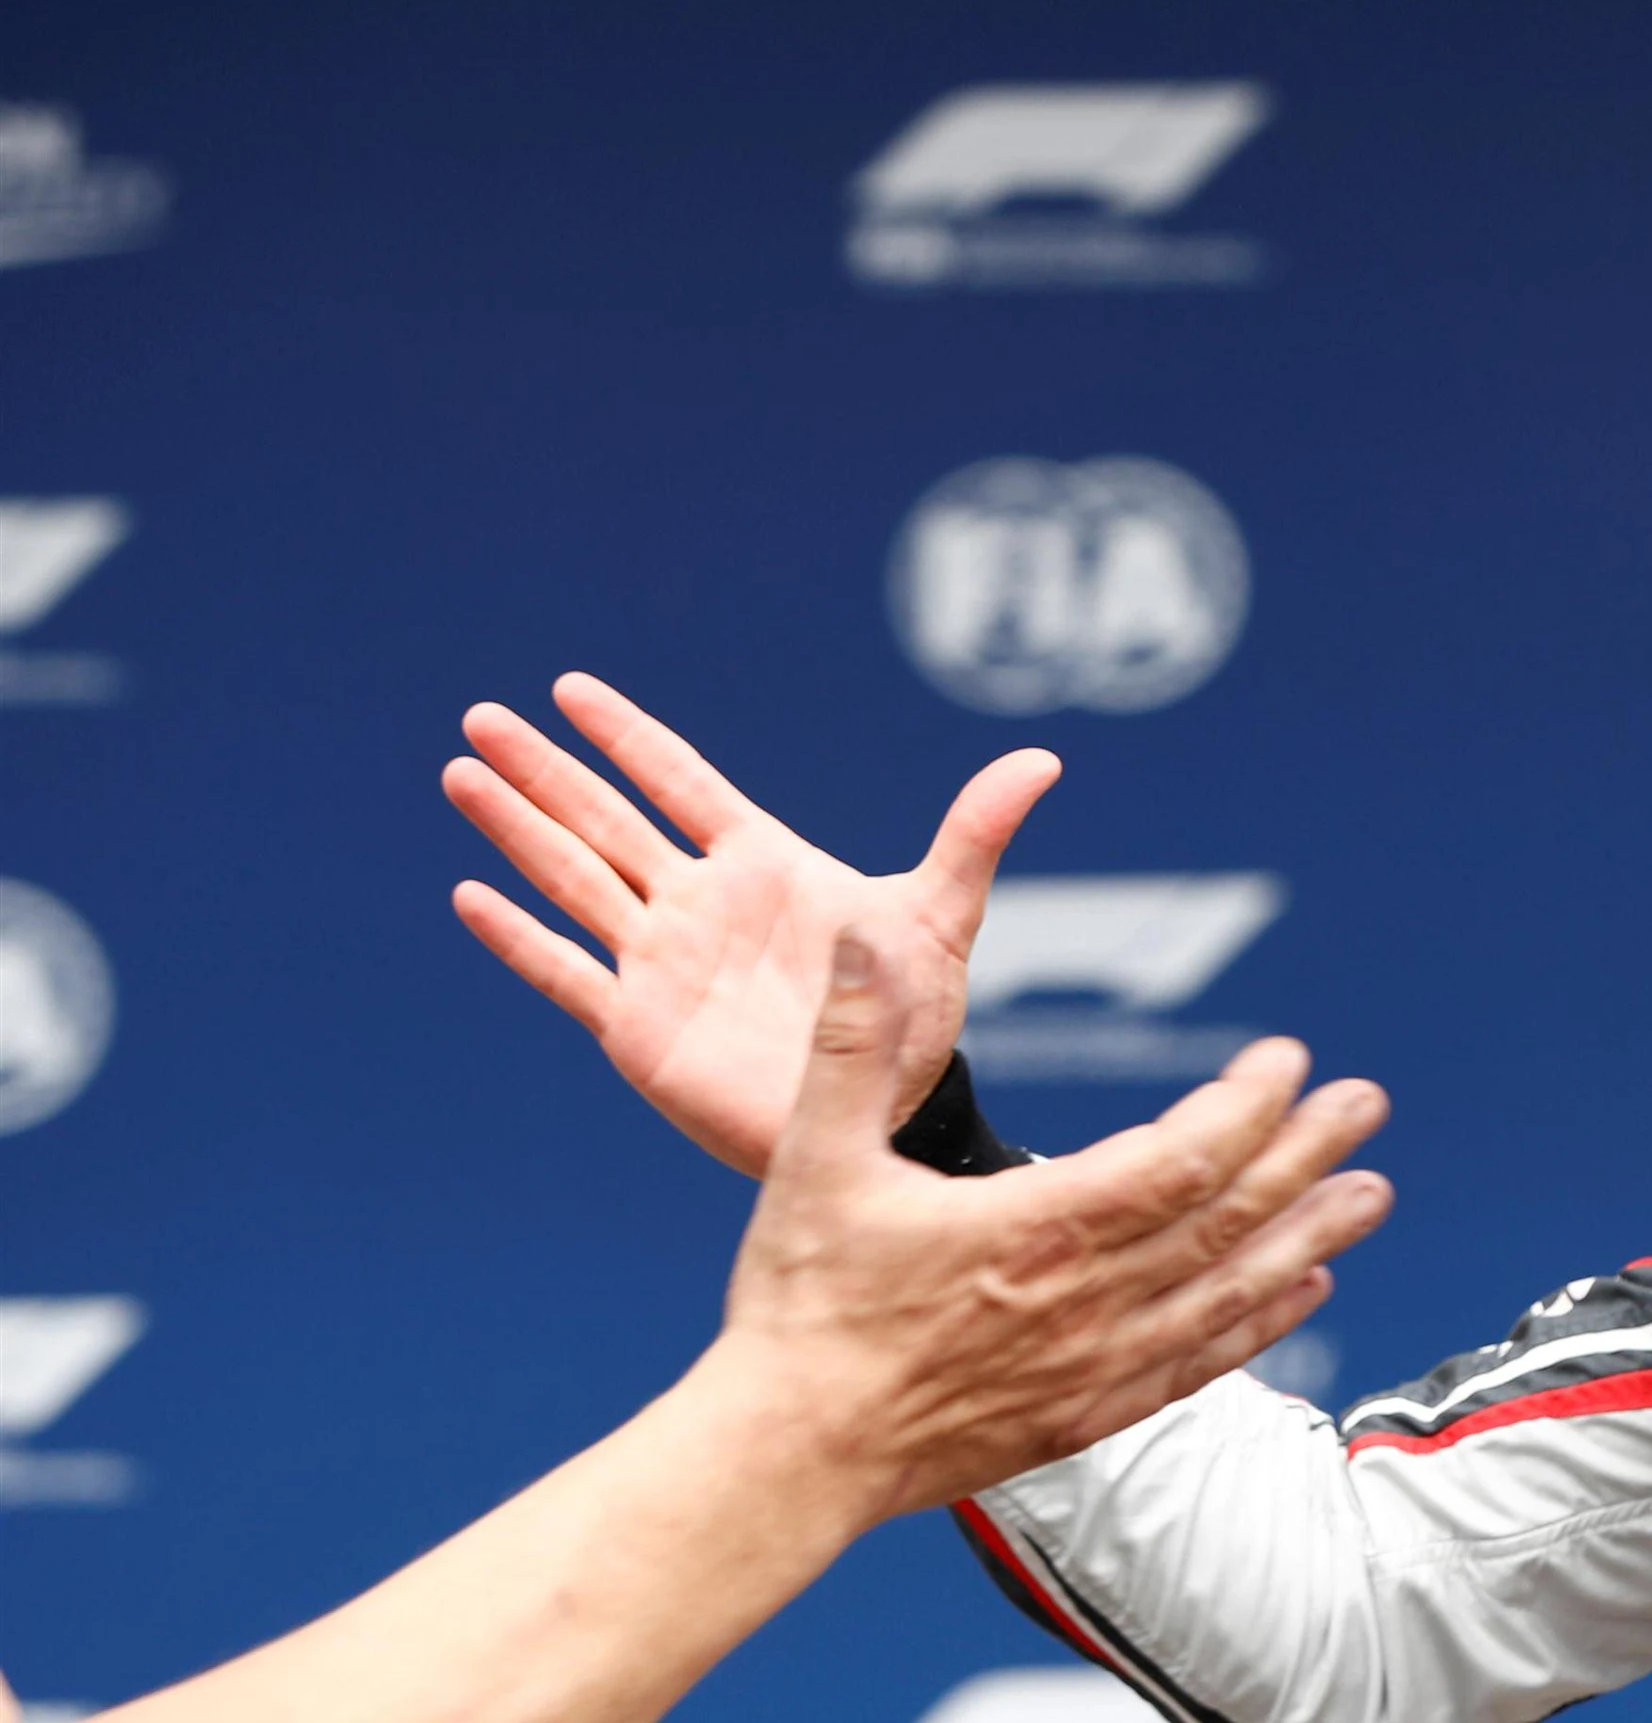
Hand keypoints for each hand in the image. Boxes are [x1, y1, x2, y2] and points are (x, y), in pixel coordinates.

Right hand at [443, 673, 1057, 1173]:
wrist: (887, 1110)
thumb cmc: (915, 1014)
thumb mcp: (943, 917)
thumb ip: (974, 835)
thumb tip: (1043, 761)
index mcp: (762, 865)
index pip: (679, 782)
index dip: (625, 736)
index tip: (569, 688)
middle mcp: (700, 904)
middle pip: (605, 820)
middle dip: (545, 771)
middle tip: (480, 718)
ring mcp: (663, 962)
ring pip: (574, 880)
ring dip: (516, 832)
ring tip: (461, 775)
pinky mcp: (639, 1027)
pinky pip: (567, 973)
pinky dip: (520, 938)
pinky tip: (471, 897)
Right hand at [715, 927, 1392, 1519]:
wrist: (787, 1457)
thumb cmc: (800, 1305)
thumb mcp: (813, 1158)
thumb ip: (851, 1042)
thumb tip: (860, 936)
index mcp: (1034, 1229)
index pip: (1178, 1159)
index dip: (1244, 1107)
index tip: (1287, 1058)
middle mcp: (1084, 1300)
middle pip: (1226, 1216)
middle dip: (1305, 1153)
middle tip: (1367, 1102)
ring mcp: (1094, 1364)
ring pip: (1230, 1291)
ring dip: (1310, 1234)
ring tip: (1371, 1191)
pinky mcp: (1086, 1415)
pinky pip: (1199, 1363)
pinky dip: (1262, 1321)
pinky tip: (1308, 1284)